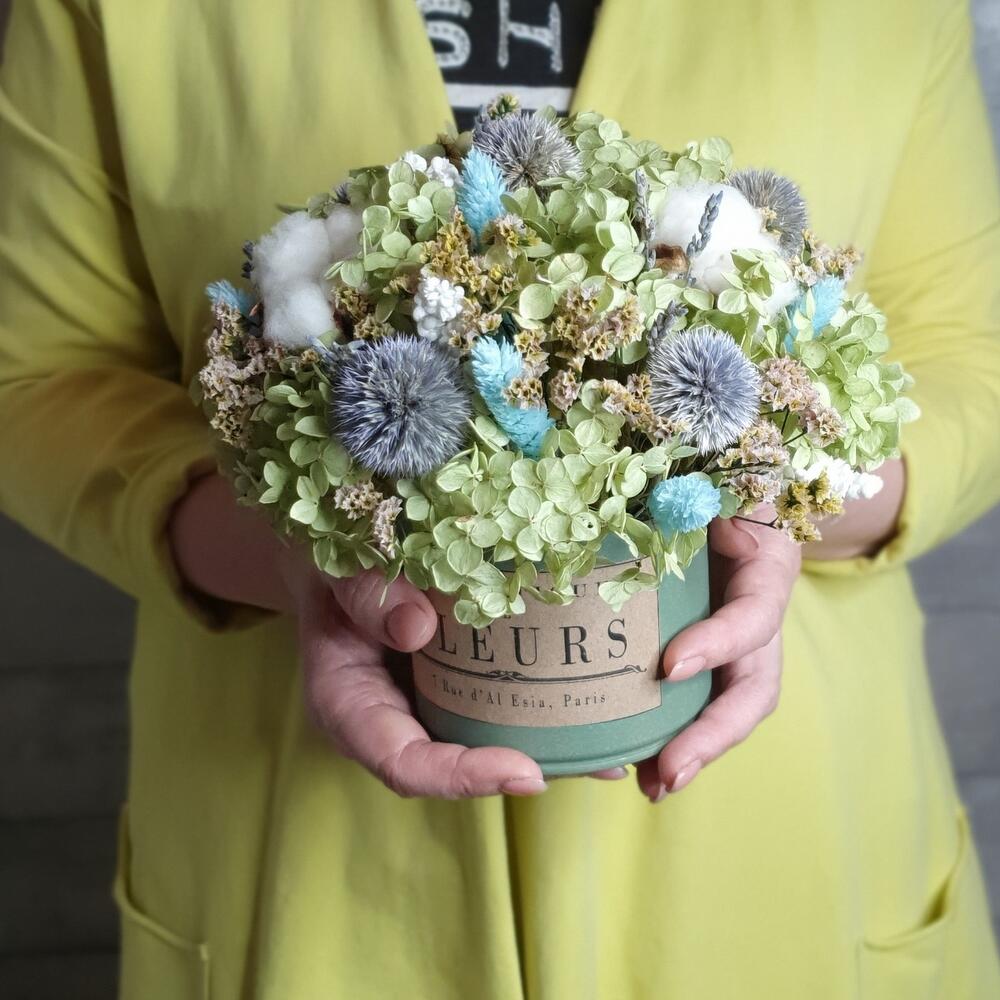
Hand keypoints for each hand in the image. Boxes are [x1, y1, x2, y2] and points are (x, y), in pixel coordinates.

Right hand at [169, 473, 626, 797]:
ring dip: (553, 740)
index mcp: (351, 704)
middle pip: (461, 760)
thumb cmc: (328, 556)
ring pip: (491, 734)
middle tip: (599, 763)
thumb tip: (416, 624)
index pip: (403, 762)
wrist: (338, 544)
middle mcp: (397, 713)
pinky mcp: (462, 670)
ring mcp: (433, 694)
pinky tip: (608, 690)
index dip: (461, 776)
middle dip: (528, 767)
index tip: (525, 771)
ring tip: (622, 742)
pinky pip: (504, 690)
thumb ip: (362, 594)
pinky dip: (551, 695)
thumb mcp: (331, 567)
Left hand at [633, 507, 800, 801]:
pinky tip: (642, 770)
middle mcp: (760, 616)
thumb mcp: (712, 484)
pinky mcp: (709, 655)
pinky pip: (699, 703)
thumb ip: (701, 501)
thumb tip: (685, 522)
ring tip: (653, 784)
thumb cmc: (715, 485)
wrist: (729, 495)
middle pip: (754, 687)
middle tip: (668, 770)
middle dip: (712, 734)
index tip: (671, 665)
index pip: (752, 615)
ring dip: (694, 751)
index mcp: (767, 569)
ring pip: (730, 707)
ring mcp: (739, 643)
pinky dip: (674, 738)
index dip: (719, 643)